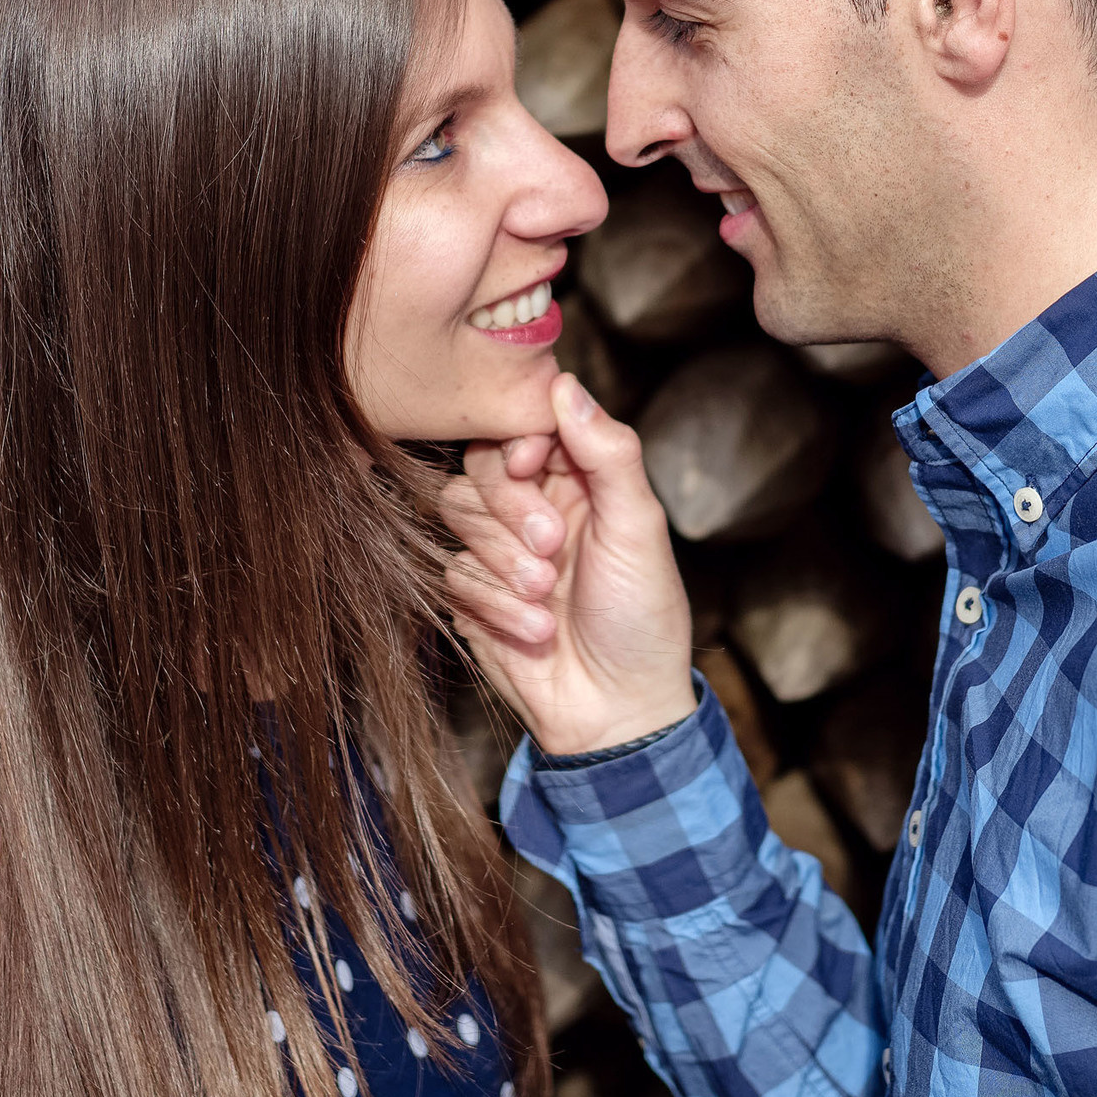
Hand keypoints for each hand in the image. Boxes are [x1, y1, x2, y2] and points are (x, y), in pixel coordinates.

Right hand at [440, 373, 695, 756]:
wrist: (617, 711)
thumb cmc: (642, 617)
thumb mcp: (639, 527)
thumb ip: (608, 453)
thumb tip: (564, 385)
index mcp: (580, 479)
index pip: (523, 426)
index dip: (518, 437)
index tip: (531, 461)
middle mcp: (535, 506)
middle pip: (479, 465)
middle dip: (509, 504)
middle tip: (551, 546)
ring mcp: (500, 550)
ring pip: (456, 514)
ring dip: (503, 558)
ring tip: (549, 595)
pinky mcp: (473, 594)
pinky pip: (454, 572)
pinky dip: (496, 602)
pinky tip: (537, 630)